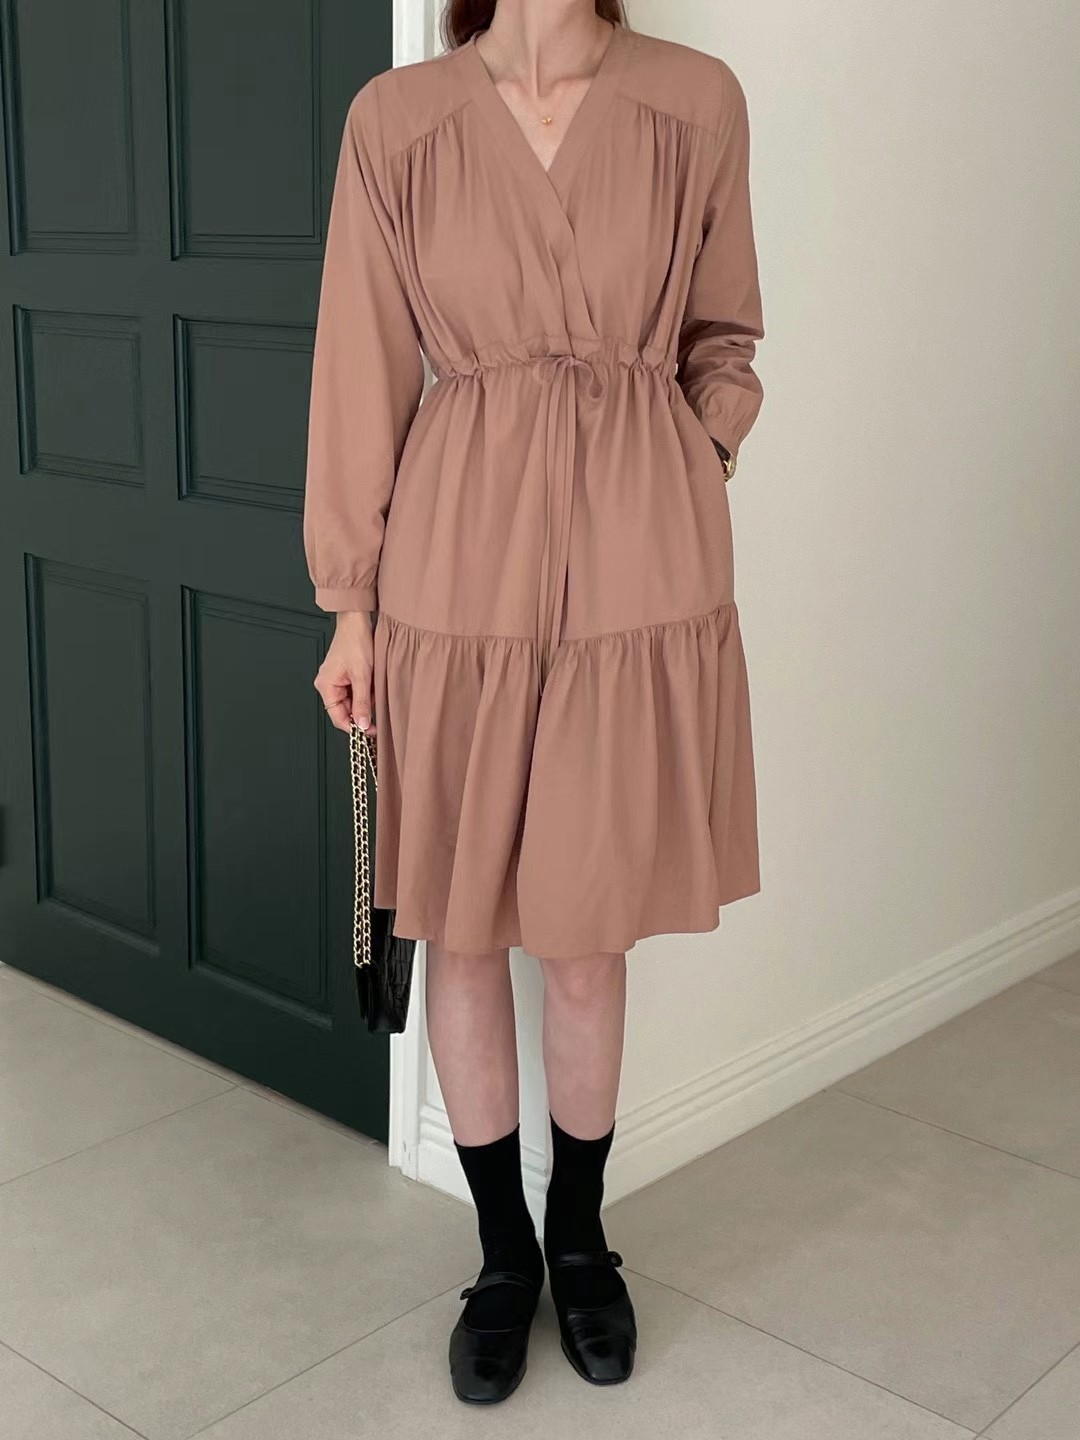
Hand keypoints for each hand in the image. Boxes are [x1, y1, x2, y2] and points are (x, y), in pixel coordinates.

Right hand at [314, 611, 375, 734]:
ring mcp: (336, 679)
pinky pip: (355, 690)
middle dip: (362, 709)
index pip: (337, 717)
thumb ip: (363, 703)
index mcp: (326, 686)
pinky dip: (366, 690)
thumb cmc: (355, 642)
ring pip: (352, 700)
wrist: (357, 621)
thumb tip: (363, 724)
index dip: (354, 727)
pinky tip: (372, 681)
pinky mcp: (345, 675)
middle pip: (345, 710)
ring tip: (373, 686)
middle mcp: (328, 684)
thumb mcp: (362, 677)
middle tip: (377, 708)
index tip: (369, 732)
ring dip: (366, 698)